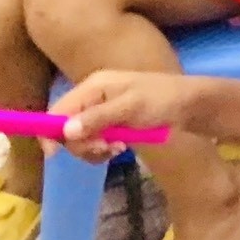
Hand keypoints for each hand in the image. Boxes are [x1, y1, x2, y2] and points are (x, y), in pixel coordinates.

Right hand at [57, 70, 200, 160]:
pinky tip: (120, 149)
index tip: (54, 154)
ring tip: (117, 148)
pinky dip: (103, 151)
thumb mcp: (132, 107)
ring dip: (95, 149)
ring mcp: (101, 113)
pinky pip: (94, 144)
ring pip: (79, 140)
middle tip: (105, 147)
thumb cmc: (162, 99)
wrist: (189, 105)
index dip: (50, 132)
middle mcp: (92, 98)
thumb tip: (65, 131)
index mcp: (93, 86)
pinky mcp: (110, 126)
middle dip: (82, 143)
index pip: (58, 110)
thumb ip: (99, 118)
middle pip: (66, 129)